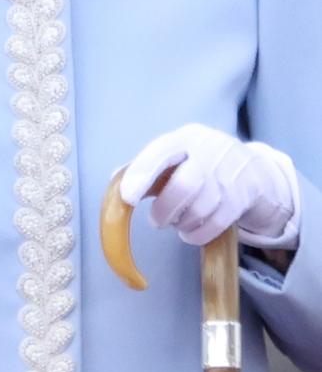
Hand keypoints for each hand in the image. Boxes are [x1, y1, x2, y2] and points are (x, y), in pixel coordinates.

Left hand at [120, 123, 299, 248]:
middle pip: (183, 186)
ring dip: (182, 223)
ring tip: (177, 222)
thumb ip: (148, 167)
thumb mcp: (179, 155)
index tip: (128, 197)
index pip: (161, 151)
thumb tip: (115, 186)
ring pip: (200, 208)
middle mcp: (210, 151)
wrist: (256, 170)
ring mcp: (230, 175)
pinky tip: (191, 231)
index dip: (142, 173)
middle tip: (156, 221)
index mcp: (186, 137)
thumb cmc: (204, 162)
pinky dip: (197, 234)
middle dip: (165, 209)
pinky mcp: (243, 197)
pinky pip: (215, 224)